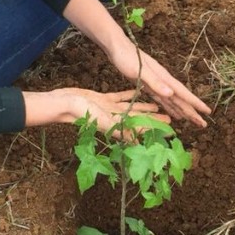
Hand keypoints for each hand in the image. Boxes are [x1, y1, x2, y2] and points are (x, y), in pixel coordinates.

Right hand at [51, 88, 169, 133]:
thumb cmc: (83, 114)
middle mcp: (115, 119)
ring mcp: (109, 109)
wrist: (64, 103)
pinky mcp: (103, 99)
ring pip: (131, 109)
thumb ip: (121, 130)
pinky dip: (129, 95)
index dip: (155, 130)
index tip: (170, 131)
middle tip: (170, 119)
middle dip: (154, 121)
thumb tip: (137, 142)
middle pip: (139, 120)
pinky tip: (137, 91)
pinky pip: (120, 97)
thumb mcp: (104, 122)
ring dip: (144, 108)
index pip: (141, 129)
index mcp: (116, 126)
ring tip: (158, 107)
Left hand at [108, 43, 209, 127]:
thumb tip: (171, 94)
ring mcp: (156, 83)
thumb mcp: (140, 70)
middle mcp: (163, 81)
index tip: (207, 112)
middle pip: (180, 99)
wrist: (117, 47)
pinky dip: (169, 108)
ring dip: (183, 111)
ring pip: (173, 101)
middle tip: (203, 124)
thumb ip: (155, 82)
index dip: (195, 103)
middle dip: (192, 112)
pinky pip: (162, 100)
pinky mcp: (148, 85)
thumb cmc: (127, 57)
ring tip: (193, 121)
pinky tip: (173, 113)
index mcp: (163, 78)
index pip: (183, 93)